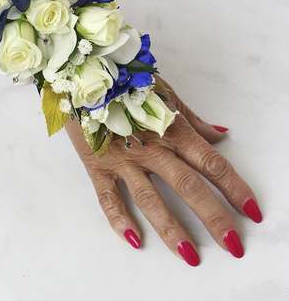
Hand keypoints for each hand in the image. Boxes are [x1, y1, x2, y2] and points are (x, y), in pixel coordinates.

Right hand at [65, 78, 261, 265]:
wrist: (82, 79)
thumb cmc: (127, 84)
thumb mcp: (164, 94)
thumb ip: (192, 119)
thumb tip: (220, 135)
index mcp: (171, 129)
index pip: (211, 162)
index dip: (234, 187)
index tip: (251, 211)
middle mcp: (151, 147)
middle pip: (188, 185)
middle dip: (213, 216)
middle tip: (233, 245)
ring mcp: (123, 158)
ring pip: (150, 198)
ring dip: (171, 228)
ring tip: (190, 255)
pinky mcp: (98, 165)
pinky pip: (108, 197)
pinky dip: (119, 219)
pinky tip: (134, 239)